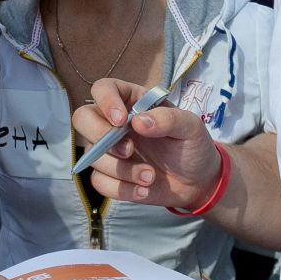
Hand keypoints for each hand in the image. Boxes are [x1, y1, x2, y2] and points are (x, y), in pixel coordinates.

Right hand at [72, 77, 220, 209]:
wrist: (198, 182)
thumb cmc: (192, 145)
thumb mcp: (190, 127)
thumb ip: (168, 119)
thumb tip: (138, 122)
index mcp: (132, 102)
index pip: (103, 89)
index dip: (105, 101)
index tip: (121, 120)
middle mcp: (114, 124)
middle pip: (82, 119)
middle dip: (101, 137)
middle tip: (129, 150)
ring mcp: (110, 151)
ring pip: (92, 156)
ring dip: (121, 170)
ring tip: (151, 176)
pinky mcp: (110, 176)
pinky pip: (100, 182)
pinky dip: (122, 189)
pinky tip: (144, 190)